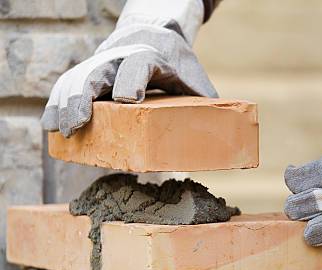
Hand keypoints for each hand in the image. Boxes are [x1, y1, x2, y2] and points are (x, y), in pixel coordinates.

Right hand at [41, 0, 215, 136]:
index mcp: (152, 58)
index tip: (125, 100)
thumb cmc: (178, 65)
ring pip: (77, 78)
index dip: (131, 81)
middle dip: (86, 97)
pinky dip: (58, 103)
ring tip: (59, 130)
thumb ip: (206, 103)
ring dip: (65, 104)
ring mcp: (103, 63)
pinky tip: (50, 125)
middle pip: (98, 72)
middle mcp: (122, 57)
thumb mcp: (195, 79)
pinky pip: (69, 85)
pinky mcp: (90, 72)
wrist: (154, 34)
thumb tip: (226, 137)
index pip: (137, 65)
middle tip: (79, 124)